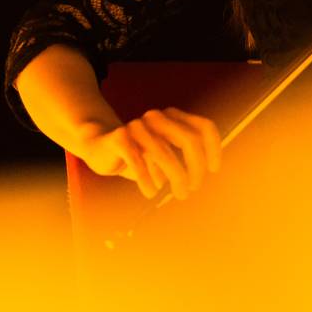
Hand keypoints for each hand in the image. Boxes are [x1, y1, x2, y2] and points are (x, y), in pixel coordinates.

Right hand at [78, 108, 221, 200]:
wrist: (97, 146)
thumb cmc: (138, 155)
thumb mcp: (164, 155)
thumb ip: (183, 158)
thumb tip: (202, 174)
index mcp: (174, 117)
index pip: (204, 126)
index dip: (214, 148)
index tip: (214, 170)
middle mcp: (158, 118)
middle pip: (189, 139)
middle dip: (196, 167)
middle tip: (193, 188)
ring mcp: (138, 126)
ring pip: (164, 153)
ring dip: (175, 177)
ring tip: (179, 194)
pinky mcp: (119, 137)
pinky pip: (138, 160)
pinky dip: (147, 179)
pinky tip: (151, 191)